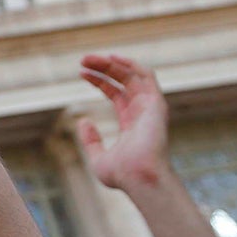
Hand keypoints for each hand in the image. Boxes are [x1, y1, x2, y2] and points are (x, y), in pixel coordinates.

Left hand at [75, 53, 172, 192]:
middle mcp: (143, 112)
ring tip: (89, 58)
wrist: (139, 178)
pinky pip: (146, 76)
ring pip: (132, 74)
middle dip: (103, 67)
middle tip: (82, 60)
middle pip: (124, 80)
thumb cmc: (122, 175)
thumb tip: (83, 121)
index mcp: (131, 123)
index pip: (117, 93)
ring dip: (112, 63)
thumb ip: (91, 141)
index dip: (100, 80)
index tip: (81, 72)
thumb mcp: (98, 158)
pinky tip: (111, 58)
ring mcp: (150, 107)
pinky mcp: (155, 103)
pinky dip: (130, 64)